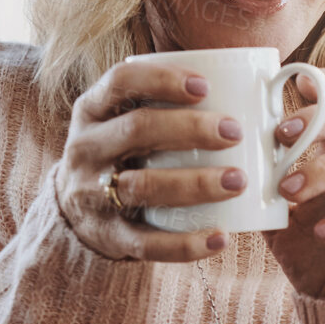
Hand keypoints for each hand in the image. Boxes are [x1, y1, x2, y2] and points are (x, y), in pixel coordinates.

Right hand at [53, 56, 244, 260]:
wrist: (76, 214)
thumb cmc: (123, 154)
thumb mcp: (123, 121)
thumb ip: (162, 104)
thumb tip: (248, 92)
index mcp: (92, 111)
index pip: (120, 82)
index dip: (161, 80)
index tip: (205, 86)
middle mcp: (86, 149)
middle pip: (136, 130)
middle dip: (189, 128)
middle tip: (235, 132)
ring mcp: (92, 195)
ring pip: (142, 186)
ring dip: (194, 183)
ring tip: (238, 181)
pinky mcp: (108, 236)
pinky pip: (147, 243)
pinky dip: (185, 244)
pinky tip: (221, 238)